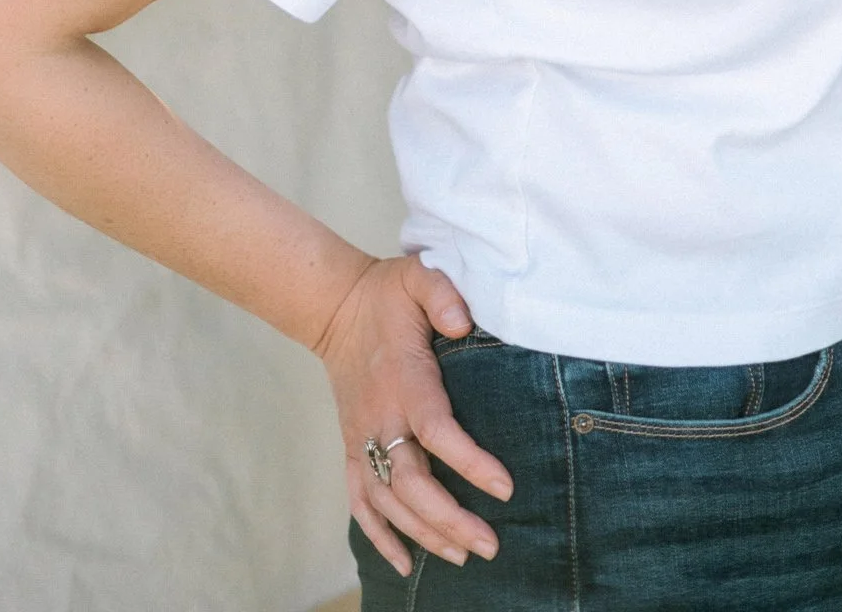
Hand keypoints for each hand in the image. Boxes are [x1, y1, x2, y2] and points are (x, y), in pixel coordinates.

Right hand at [312, 252, 513, 577]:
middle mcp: (379, 417)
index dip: (469, 462)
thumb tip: (464, 321)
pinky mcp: (351, 447)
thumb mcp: (417, 277)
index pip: (435, 429)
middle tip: (490, 545)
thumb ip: (441, 293)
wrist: (337, 308)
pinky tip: (404, 564)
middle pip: (411, 481)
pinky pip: (359, 501)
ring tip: (463, 556)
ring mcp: (361, 438)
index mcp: (403, 380)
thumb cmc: (388, 295)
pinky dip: (378, 536)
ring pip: (388, 501)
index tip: (504, 487)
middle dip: (450, 519)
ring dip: (423, 533)